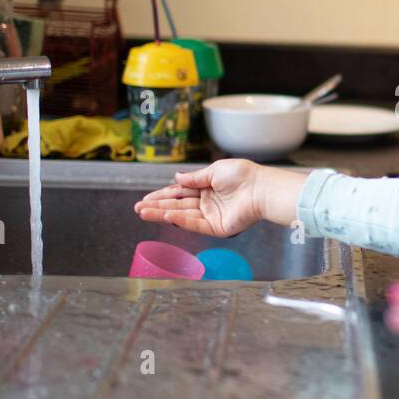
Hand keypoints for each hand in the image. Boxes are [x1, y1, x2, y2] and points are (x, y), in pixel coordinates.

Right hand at [133, 159, 306, 236]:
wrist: (261, 188)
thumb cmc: (243, 175)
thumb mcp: (214, 170)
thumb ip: (195, 178)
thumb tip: (177, 178)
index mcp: (208, 187)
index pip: (180, 192)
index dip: (163, 195)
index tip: (146, 198)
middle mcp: (208, 203)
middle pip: (177, 205)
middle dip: (157, 206)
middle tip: (137, 208)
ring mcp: (211, 216)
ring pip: (182, 215)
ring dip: (161, 214)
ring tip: (142, 212)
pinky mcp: (217, 228)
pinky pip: (194, 224)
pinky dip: (178, 220)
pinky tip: (164, 216)